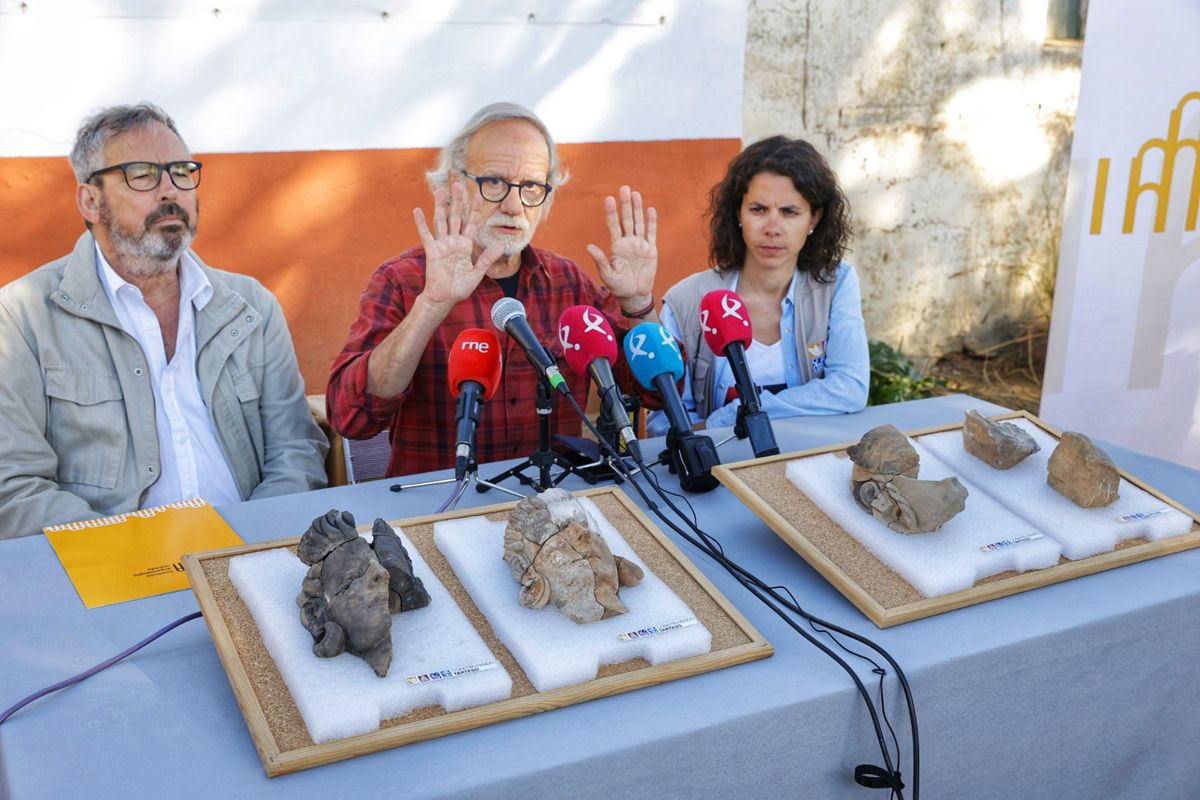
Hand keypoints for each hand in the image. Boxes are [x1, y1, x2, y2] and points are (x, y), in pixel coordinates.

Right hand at [413, 180, 504, 308]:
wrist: (444, 298)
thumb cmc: (460, 288)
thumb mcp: (477, 273)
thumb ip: (487, 259)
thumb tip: (500, 245)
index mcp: (465, 245)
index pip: (472, 223)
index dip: (475, 210)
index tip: (479, 196)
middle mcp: (453, 241)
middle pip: (456, 216)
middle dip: (457, 201)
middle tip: (458, 184)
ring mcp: (442, 245)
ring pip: (441, 221)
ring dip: (440, 206)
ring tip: (440, 191)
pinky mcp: (431, 251)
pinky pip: (426, 235)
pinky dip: (421, 223)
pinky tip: (417, 210)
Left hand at [587, 185, 656, 307]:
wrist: (635, 295)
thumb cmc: (619, 286)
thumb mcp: (607, 275)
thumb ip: (600, 260)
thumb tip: (589, 247)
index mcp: (617, 246)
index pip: (613, 225)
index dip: (611, 212)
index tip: (608, 199)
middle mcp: (628, 242)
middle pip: (626, 219)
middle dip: (625, 204)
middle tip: (624, 188)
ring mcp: (639, 245)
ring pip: (638, 222)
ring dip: (637, 209)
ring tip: (635, 194)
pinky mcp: (650, 250)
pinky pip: (651, 233)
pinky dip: (651, 222)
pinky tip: (650, 210)